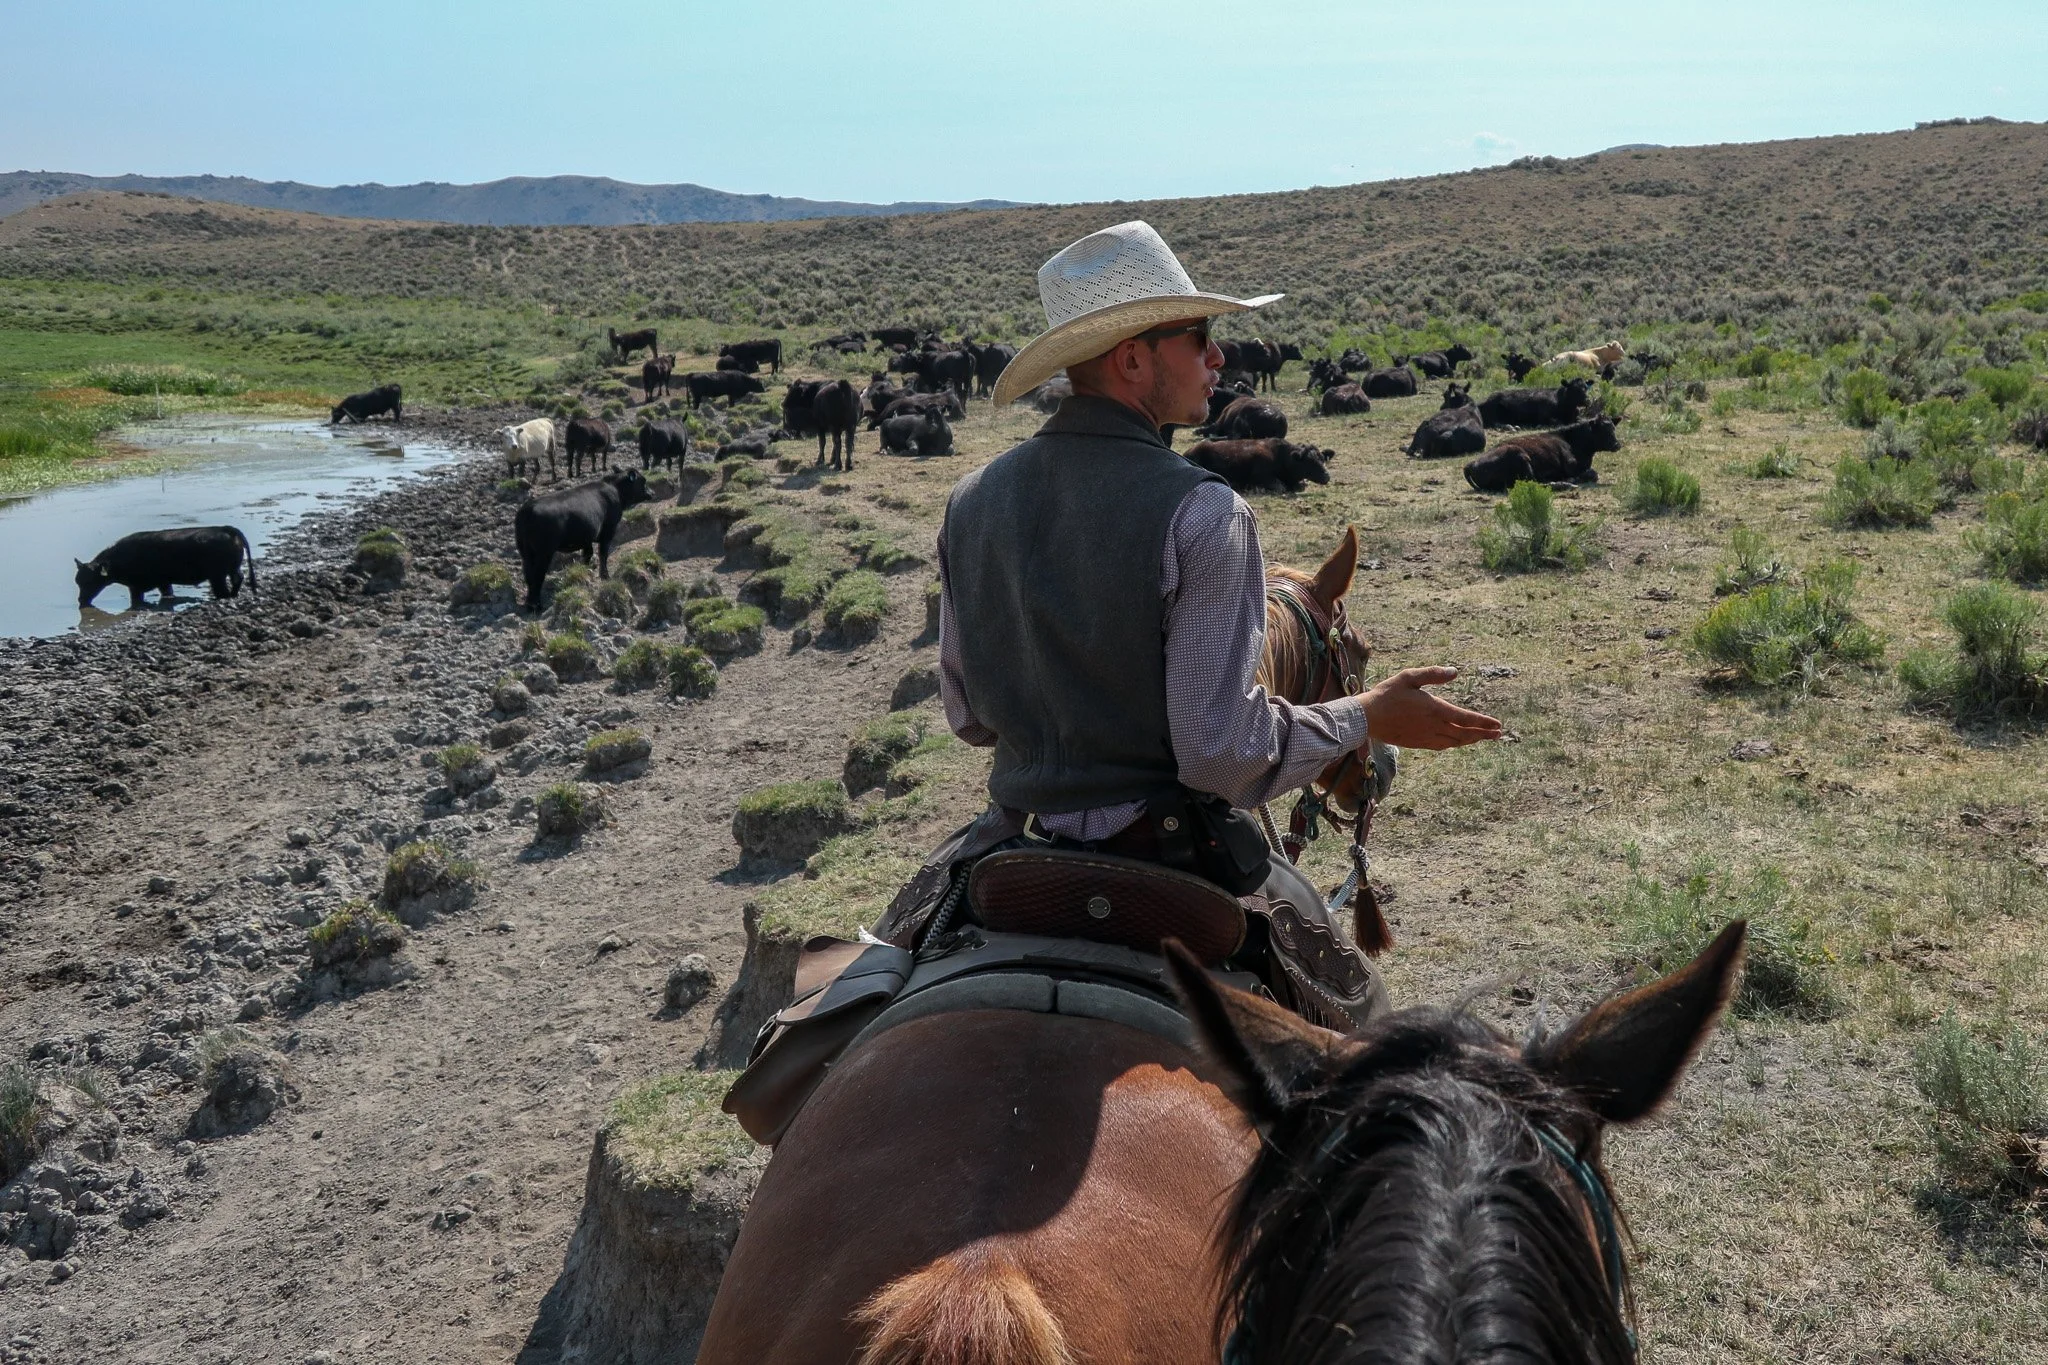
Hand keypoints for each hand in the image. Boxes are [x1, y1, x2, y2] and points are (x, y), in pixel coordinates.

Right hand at [1359, 667, 1502, 750]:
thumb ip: (1433, 674)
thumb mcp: (1409, 677)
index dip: (1483, 722)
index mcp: (1435, 709)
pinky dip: (1455, 745)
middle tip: (1498, 734)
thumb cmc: (1387, 694)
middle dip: (1483, 734)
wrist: (1367, 718)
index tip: (1497, 725)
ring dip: (1470, 740)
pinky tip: (1457, 743)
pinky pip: (1442, 746)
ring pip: (1455, 742)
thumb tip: (1455, 672)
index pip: (1466, 718)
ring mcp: (1426, 737)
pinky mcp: (1418, 743)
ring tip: (1481, 738)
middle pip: (1465, 733)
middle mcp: (1434, 726)